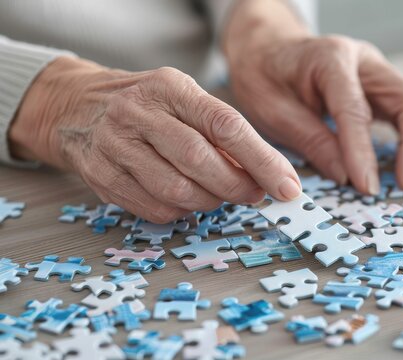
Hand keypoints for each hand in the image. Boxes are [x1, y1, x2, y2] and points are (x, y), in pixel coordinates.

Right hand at [9, 57, 300, 222]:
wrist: (77, 106)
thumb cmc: (148, 105)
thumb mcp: (185, 99)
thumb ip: (221, 131)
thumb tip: (266, 173)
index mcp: (171, 87)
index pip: (226, 125)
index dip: (262, 160)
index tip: (287, 186)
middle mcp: (139, 112)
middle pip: (200, 160)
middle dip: (237, 186)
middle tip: (254, 195)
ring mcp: (114, 145)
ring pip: (177, 191)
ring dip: (209, 202)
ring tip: (218, 195)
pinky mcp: (101, 176)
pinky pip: (154, 208)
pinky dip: (180, 212)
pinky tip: (185, 200)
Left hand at [224, 1, 402, 194]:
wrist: (267, 50)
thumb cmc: (264, 75)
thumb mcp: (272, 111)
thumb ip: (311, 141)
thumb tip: (344, 176)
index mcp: (330, 59)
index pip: (356, 109)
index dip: (363, 151)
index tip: (366, 186)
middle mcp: (363, 60)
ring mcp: (377, 72)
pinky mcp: (381, 88)